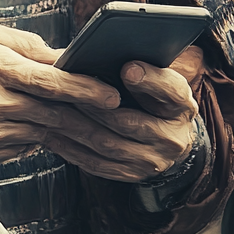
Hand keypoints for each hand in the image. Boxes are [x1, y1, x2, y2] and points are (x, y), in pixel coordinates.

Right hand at [0, 20, 196, 180]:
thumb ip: (19, 43)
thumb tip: (58, 55)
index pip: (51, 82)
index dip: (86, 90)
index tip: (112, 95)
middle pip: (52, 114)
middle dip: (83, 114)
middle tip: (108, 112)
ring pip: (38, 134)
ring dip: (58, 126)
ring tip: (75, 117)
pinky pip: (16, 148)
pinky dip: (28, 137)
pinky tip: (26, 123)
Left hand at [57, 57, 198, 180]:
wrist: (169, 139)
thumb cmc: (156, 100)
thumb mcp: (160, 80)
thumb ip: (144, 70)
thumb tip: (116, 58)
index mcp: (180, 105)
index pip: (171, 91)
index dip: (149, 80)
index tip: (127, 68)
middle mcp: (171, 137)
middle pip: (128, 121)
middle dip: (93, 105)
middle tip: (65, 90)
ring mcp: (152, 160)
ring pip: (107, 144)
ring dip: (75, 127)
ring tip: (52, 111)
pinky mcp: (132, 174)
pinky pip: (97, 164)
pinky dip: (72, 149)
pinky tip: (53, 134)